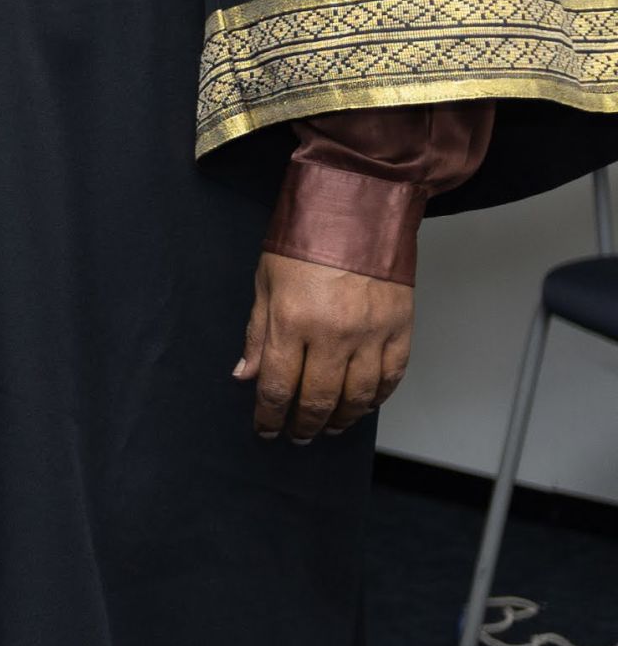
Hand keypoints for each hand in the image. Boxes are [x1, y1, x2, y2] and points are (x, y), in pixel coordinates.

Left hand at [238, 250, 410, 442]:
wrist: (358, 210)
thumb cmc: (304, 242)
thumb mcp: (265, 282)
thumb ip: (258, 334)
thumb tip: (246, 375)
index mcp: (293, 322)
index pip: (278, 386)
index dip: (270, 415)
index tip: (266, 429)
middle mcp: (334, 335)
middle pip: (319, 398)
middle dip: (305, 424)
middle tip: (298, 435)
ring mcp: (372, 334)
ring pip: (359, 396)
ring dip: (342, 419)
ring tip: (329, 428)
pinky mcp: (401, 328)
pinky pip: (391, 377)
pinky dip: (377, 397)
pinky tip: (364, 405)